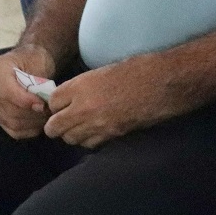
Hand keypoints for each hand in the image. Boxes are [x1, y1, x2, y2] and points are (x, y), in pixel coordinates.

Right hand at [0, 44, 56, 139]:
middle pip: (9, 109)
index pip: (5, 91)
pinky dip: (29, 130)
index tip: (42, 104)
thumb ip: (36, 81)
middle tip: (52, 111)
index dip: (24, 100)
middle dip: (33, 113)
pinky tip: (41, 122)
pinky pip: (12, 130)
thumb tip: (39, 105)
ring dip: (34, 122)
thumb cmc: (35, 59)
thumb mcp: (37, 61)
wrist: (29, 62)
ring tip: (49, 116)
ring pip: (12, 122)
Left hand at [42, 57, 169, 148]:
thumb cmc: (139, 69)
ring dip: (72, 133)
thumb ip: (85, 85)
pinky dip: (89, 140)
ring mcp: (96, 124)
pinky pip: (88, 144)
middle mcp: (82, 108)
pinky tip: (97, 131)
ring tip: (83, 125)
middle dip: (57, 123)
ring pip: (69, 139)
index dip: (57, 102)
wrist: (163, 83)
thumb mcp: (106, 70)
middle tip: (66, 118)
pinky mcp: (110, 135)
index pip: (52, 101)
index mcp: (80, 86)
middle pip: (53, 126)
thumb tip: (74, 95)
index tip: (63, 102)